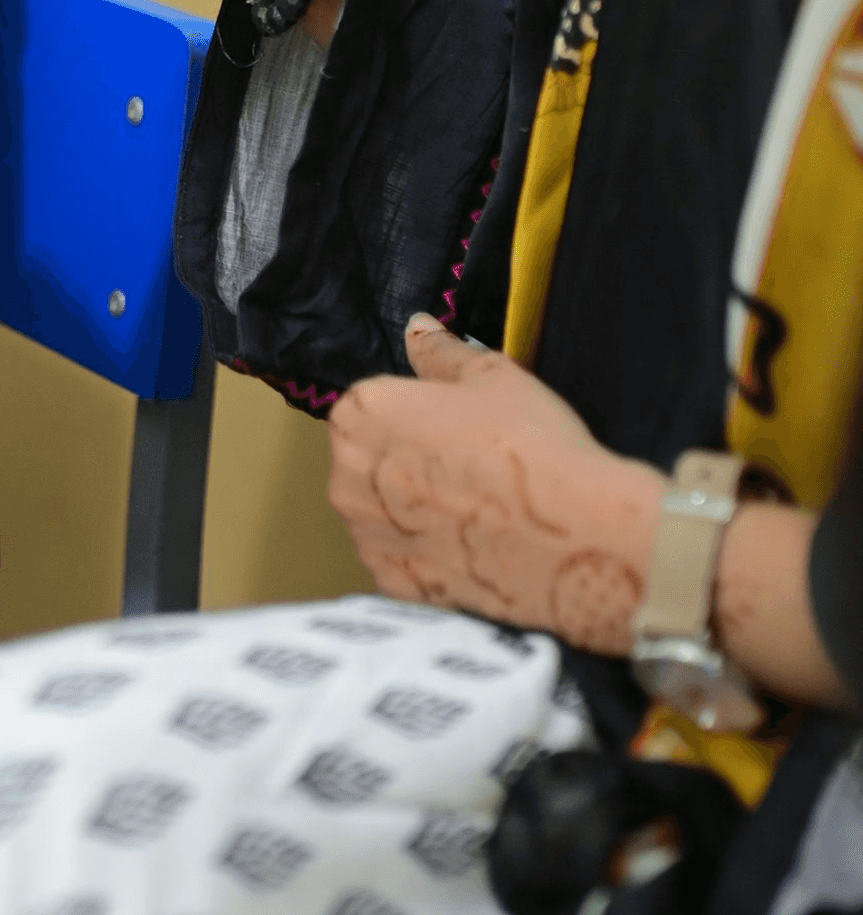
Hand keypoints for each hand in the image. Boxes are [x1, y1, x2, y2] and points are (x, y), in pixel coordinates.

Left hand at [327, 315, 662, 652]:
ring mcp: (366, 539)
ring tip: (478, 511)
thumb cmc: (528, 444)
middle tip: (472, 468)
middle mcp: (345, 478)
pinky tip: (474, 548)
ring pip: (382, 514)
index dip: (418, 415)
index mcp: (359, 414)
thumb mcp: (490, 376)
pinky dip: (428, 555)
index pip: (372, 405)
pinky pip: (402, 561)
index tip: (458, 428)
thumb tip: (417, 327)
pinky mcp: (392, 587)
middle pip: (370, 461)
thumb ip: (440, 351)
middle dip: (408, 462)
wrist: (570, 538)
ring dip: (414, 511)